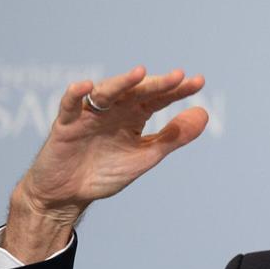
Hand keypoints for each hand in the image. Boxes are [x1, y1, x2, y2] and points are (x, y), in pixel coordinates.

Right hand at [5, 66, 207, 261]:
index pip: (158, 98)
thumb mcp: (145, 156)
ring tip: (140, 73)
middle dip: (157, 84)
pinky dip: (75, 95)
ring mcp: (89, 114)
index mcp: (134, 116)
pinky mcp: (65, 125)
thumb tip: (204, 114)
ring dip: (122, 83)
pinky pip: (69, 106)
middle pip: (137, 92)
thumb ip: (172, 137)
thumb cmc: (105, 172)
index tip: (199, 81)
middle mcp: (113, 110)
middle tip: (178, 77)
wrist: (69, 195)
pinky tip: (85, 87)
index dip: (177, 90)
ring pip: (106, 92)